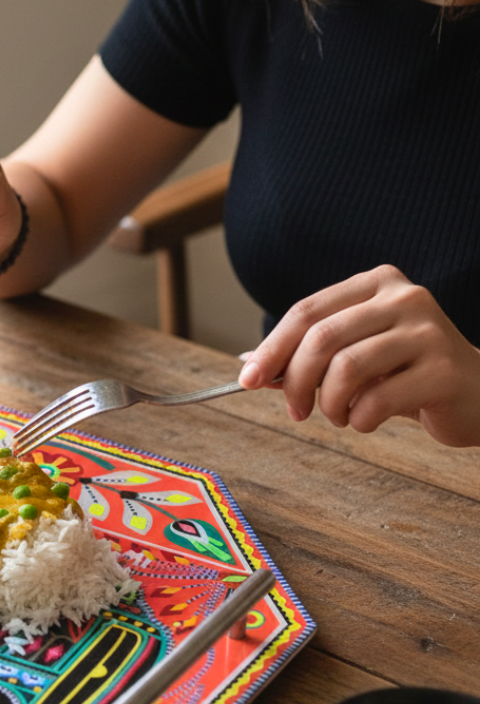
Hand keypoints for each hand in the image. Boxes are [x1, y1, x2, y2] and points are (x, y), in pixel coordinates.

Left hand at [238, 265, 479, 445]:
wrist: (475, 392)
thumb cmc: (403, 372)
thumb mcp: (354, 355)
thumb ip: (306, 356)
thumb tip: (249, 364)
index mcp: (376, 283)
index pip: (306, 312)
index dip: (270, 349)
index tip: (246, 380)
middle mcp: (405, 297)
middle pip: (321, 338)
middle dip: (296, 381)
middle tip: (295, 411)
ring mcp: (428, 330)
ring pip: (346, 368)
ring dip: (328, 404)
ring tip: (338, 416)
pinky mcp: (444, 369)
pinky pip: (376, 400)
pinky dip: (359, 420)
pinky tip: (366, 420)